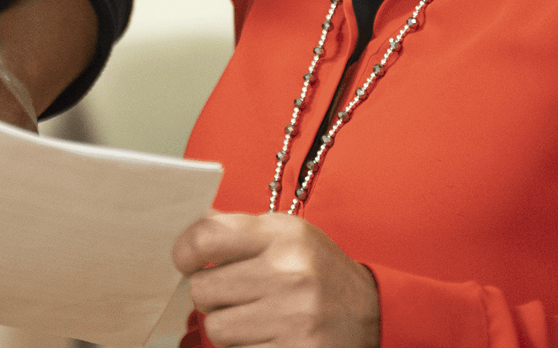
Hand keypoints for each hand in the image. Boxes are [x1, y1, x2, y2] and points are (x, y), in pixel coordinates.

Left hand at [173, 211, 379, 347]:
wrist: (373, 314)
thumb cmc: (320, 272)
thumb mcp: (288, 235)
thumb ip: (238, 229)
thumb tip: (190, 222)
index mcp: (284, 236)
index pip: (206, 237)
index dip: (185, 251)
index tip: (186, 261)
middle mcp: (289, 274)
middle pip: (203, 289)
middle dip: (210, 295)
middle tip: (232, 294)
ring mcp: (294, 318)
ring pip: (216, 329)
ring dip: (227, 327)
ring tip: (254, 318)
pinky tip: (267, 337)